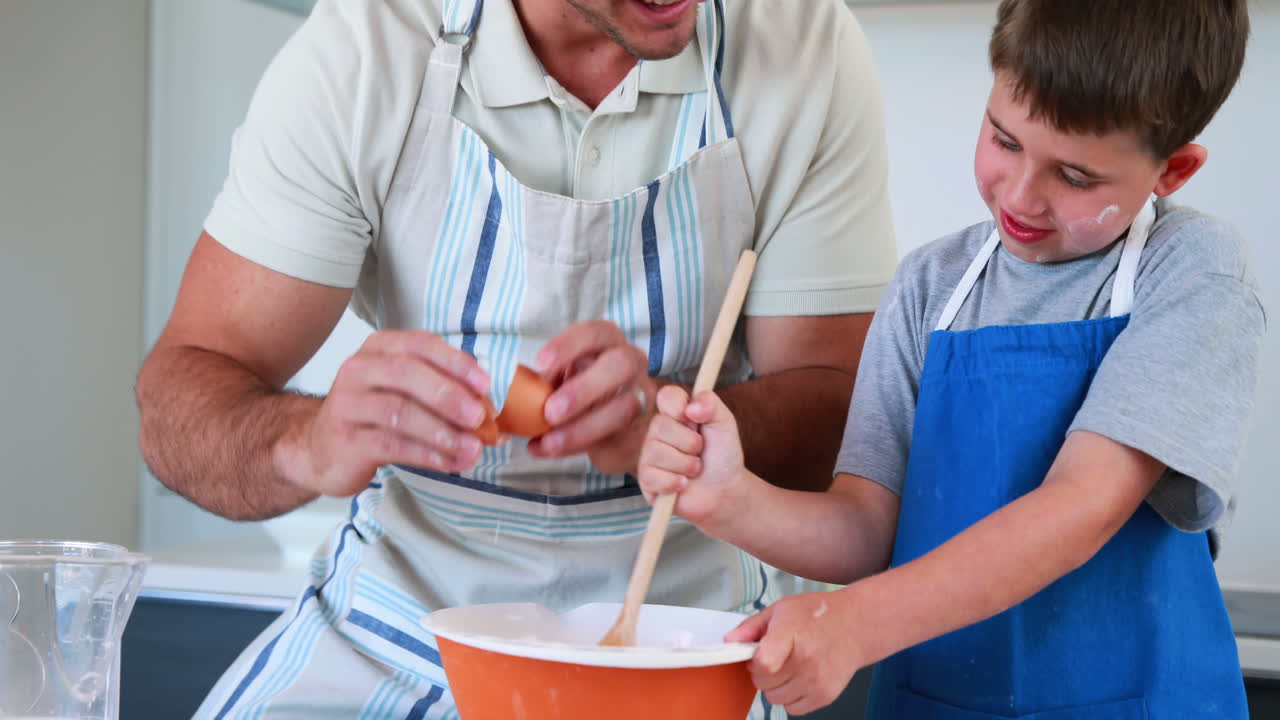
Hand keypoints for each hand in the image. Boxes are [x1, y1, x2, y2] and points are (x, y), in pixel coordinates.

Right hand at [275, 330, 489, 495]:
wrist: (320, 449)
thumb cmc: (373, 415)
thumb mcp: (403, 390)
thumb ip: (440, 387)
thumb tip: (489, 404)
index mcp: (380, 348)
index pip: (421, 345)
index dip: (455, 363)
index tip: (485, 384)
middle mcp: (359, 369)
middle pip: (407, 374)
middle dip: (448, 395)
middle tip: (479, 417)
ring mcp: (348, 403)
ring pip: (399, 412)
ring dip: (442, 432)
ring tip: (472, 449)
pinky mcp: (345, 438)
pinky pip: (391, 444)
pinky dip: (426, 455)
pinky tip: (450, 463)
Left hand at [529, 321, 654, 472]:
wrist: (617, 429)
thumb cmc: (582, 393)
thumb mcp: (563, 380)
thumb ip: (545, 384)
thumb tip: (511, 398)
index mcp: (607, 343)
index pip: (595, 332)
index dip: (569, 345)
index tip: (540, 363)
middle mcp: (630, 363)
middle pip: (620, 365)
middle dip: (583, 388)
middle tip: (550, 412)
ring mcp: (641, 395)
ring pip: (624, 407)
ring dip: (582, 427)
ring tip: (548, 442)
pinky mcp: (639, 427)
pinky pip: (615, 436)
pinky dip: (577, 446)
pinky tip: (548, 450)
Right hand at [636, 386, 748, 530]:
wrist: (725, 490)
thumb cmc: (722, 456)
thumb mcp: (724, 423)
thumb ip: (711, 404)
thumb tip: (691, 407)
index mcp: (675, 414)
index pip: (666, 396)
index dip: (678, 406)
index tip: (693, 418)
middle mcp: (658, 433)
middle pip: (659, 426)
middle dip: (689, 443)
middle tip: (699, 452)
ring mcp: (649, 457)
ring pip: (655, 452)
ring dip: (685, 465)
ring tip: (694, 470)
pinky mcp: (647, 481)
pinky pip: (651, 476)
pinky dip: (674, 483)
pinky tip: (683, 484)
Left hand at [725, 590, 864, 715]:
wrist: (856, 625)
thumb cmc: (818, 615)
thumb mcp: (782, 609)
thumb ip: (752, 627)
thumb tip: (729, 641)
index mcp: (793, 634)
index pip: (763, 664)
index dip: (754, 661)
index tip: (757, 653)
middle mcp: (807, 660)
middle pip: (764, 683)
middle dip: (762, 672)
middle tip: (774, 657)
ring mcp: (817, 681)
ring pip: (775, 699)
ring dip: (776, 686)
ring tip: (788, 666)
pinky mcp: (826, 696)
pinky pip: (793, 709)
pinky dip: (791, 696)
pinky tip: (799, 677)